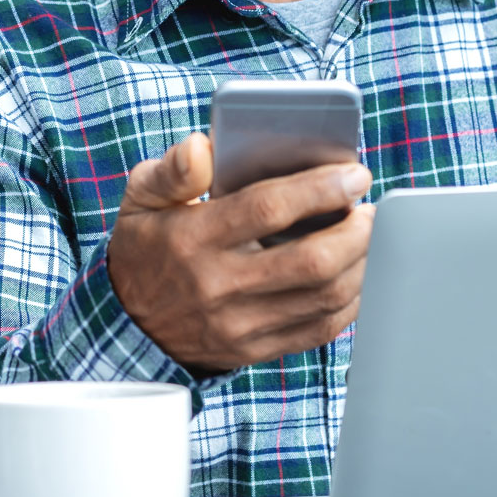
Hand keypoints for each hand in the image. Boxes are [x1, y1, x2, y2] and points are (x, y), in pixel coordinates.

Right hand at [106, 133, 374, 372]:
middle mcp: (219, 286)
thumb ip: (173, 169)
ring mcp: (239, 325)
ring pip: (324, 298)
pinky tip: (356, 273)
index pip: (268, 209)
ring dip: (361, 263)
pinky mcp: (255, 350)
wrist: (127, 325)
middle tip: (369, 207)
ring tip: (367, 234)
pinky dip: (350, 301)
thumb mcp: (141, 198)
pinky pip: (318, 330)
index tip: (354, 174)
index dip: (319, 189)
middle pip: (310, 262)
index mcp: (193, 238)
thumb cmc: (146, 246)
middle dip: (355, 230)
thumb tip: (204, 146)